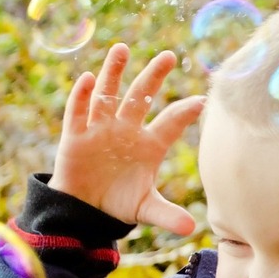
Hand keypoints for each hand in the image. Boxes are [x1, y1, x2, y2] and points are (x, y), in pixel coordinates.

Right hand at [49, 43, 205, 235]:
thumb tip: (190, 229)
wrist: (86, 210)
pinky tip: (90, 78)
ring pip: (108, 96)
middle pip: (140, 98)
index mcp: (149, 145)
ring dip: (114, 73)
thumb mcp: (146, 210)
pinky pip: (78, 113)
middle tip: (168, 55)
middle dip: (153, 77)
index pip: (170, 123)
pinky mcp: (75, 137)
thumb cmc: (120, 203)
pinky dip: (82, 96)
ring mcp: (100, 130)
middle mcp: (126, 131)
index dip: (184, 113)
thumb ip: (167, 216)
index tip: (203, 101)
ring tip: (122, 48)